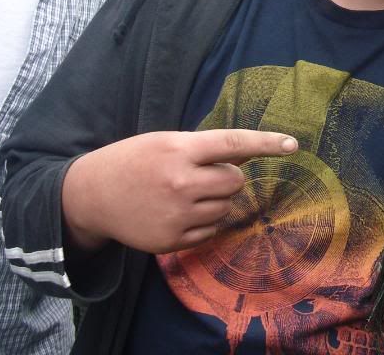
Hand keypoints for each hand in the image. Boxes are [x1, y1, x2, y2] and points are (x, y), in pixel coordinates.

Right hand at [61, 129, 297, 254]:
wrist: (91, 196)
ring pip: (226, 207)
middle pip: (236, 181)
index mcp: (180, 150)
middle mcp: (181, 182)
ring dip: (215, 200)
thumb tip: (248, 153)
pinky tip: (177, 212)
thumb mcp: (167, 142)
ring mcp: (177, 214)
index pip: (234, 143)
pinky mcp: (172, 241)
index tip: (293, 145)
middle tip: (201, 175)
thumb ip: (205, 148)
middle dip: (227, 177)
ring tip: (184, 193)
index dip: (266, 143)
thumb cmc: (134, 160)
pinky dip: (203, 222)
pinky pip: (212, 230)